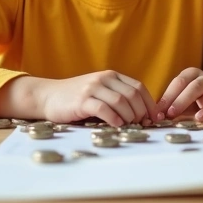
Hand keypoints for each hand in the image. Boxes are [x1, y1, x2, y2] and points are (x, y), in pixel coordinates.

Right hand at [35, 70, 160, 125]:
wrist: (48, 96)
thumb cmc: (76, 98)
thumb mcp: (100, 92)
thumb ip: (118, 98)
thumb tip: (143, 115)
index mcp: (112, 76)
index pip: (138, 87)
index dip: (149, 104)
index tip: (154, 118)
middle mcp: (104, 79)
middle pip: (132, 95)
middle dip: (141, 112)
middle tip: (141, 125)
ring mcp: (92, 88)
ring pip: (120, 101)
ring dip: (129, 116)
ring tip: (130, 126)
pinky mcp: (82, 100)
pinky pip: (103, 109)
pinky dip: (114, 118)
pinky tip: (116, 125)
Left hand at [157, 67, 202, 121]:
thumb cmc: (194, 98)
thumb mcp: (182, 97)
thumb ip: (170, 103)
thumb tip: (156, 114)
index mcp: (191, 74)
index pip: (179, 82)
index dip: (168, 96)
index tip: (159, 111)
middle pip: (193, 86)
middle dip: (180, 100)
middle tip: (170, 114)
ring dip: (194, 104)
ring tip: (182, 116)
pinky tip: (200, 118)